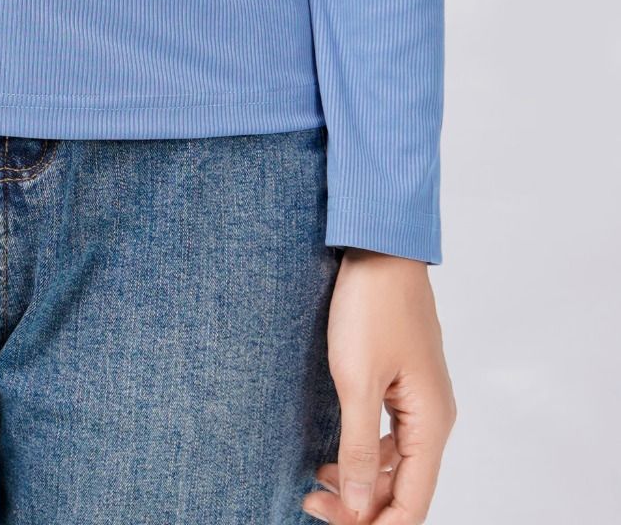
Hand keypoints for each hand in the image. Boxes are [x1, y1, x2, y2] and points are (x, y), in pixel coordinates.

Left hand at [301, 249, 455, 523]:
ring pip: (398, 464)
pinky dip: (365, 452)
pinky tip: (335, 450)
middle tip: (311, 499)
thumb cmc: (371, 306)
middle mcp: (434, 418)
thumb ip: (359, 448)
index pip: (412, 504)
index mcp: (431, 424)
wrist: (379, 247)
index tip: (328, 519)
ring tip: (318, 478)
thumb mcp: (356, 381)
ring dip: (362, 480)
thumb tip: (359, 505)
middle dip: (362, 504)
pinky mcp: (404, 382)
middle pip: (405, 488)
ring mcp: (421, 400)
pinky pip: (392, 436)